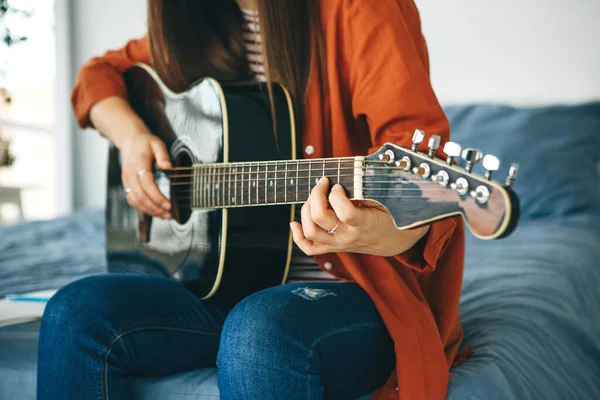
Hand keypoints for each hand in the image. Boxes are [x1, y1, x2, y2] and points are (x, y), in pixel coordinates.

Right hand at [119, 131, 172, 218]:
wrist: (129, 141)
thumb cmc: (145, 143)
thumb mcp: (157, 143)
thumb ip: (163, 155)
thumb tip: (168, 167)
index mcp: (138, 163)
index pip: (147, 184)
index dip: (157, 197)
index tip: (169, 205)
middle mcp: (129, 174)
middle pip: (140, 196)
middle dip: (154, 208)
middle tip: (168, 215)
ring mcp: (126, 181)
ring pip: (134, 201)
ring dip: (149, 211)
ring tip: (164, 216)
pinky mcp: (126, 185)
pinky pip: (132, 200)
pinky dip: (143, 209)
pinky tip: (154, 212)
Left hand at [289, 177, 429, 256]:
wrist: (394, 239)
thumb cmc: (390, 214)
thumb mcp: (384, 200)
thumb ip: (365, 190)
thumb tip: (346, 175)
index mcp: (363, 224)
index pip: (344, 212)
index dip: (337, 195)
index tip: (338, 184)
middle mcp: (348, 236)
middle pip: (320, 219)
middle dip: (317, 195)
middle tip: (324, 182)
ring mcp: (338, 243)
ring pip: (311, 232)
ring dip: (306, 210)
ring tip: (314, 197)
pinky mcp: (332, 247)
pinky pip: (310, 248)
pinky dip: (298, 236)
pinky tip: (294, 223)